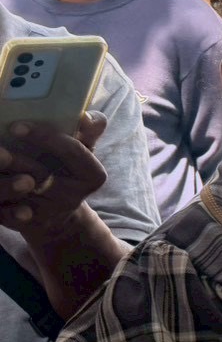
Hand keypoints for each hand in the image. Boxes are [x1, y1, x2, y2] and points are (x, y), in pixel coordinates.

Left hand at [0, 115, 107, 235]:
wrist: (55, 212)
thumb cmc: (64, 169)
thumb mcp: (81, 149)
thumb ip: (88, 130)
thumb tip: (85, 116)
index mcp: (92, 175)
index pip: (73, 152)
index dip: (46, 138)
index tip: (17, 126)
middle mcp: (74, 196)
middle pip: (43, 176)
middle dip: (18, 161)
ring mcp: (51, 212)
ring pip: (23, 195)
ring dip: (6, 183)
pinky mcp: (30, 224)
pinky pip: (11, 215)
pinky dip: (3, 207)